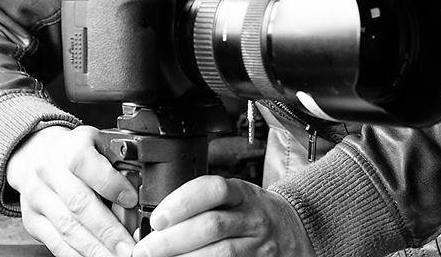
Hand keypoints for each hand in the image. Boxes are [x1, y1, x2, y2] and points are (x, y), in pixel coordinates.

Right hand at [6, 125, 138, 256]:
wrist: (34, 153)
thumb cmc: (74, 149)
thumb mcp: (97, 142)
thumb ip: (116, 161)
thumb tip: (140, 187)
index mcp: (69, 148)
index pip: (87, 165)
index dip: (111, 184)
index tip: (132, 200)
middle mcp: (49, 172)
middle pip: (79, 205)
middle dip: (108, 231)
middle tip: (129, 246)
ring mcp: (38, 198)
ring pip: (68, 228)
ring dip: (95, 248)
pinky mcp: (32, 220)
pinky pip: (56, 242)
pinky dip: (77, 254)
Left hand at [133, 175, 314, 256]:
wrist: (295, 231)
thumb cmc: (253, 213)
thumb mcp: (235, 197)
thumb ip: (204, 203)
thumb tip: (158, 220)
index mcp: (242, 193)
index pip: (213, 189)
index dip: (182, 203)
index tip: (157, 218)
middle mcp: (252, 217)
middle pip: (211, 226)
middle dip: (172, 240)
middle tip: (145, 249)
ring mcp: (257, 245)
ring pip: (219, 253)